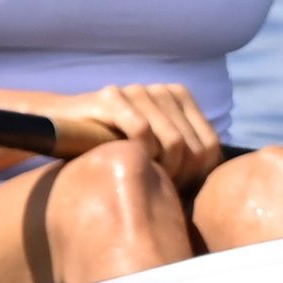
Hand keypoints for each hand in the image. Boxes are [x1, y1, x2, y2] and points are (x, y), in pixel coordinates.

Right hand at [25, 81, 219, 186]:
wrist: (61, 127)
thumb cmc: (111, 146)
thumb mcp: (155, 149)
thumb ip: (183, 155)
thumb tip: (220, 181)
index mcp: (179, 97)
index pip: (210, 144)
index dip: (199, 174)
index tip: (179, 191)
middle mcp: (161, 90)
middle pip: (194, 146)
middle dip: (180, 177)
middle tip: (161, 192)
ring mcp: (137, 90)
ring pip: (173, 141)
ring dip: (162, 169)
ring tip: (147, 180)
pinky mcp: (111, 96)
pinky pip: (142, 131)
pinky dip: (142, 153)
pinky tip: (131, 163)